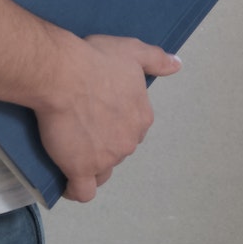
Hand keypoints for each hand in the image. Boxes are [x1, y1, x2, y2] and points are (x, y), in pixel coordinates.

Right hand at [33, 34, 182, 201]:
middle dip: (104, 144)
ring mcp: (107, 158)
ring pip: (102, 172)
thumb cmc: (96, 60)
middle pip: (118, 151)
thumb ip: (157, 60)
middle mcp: (129, 141)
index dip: (117, 125)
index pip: (133, 130)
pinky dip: (75, 190)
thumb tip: (177, 65)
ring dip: (92, 167)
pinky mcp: (82, 169)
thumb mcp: (133, 51)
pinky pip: (83, 191)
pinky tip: (68, 182)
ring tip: (73, 153)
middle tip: (82, 129)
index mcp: (142, 117)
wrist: (64, 75)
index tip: (101, 116)